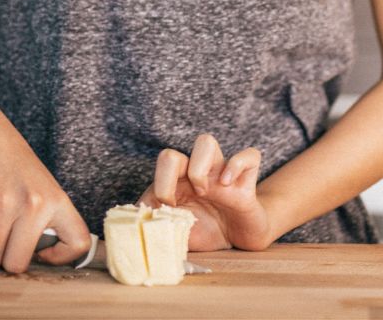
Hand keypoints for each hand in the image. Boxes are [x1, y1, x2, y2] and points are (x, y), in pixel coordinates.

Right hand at [0, 110, 90, 272]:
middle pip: (16, 264)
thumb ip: (48, 221)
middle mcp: (33, 203)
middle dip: (6, 260)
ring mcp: (2, 202)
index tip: (43, 252)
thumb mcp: (45, 188)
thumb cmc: (16, 167)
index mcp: (57, 200)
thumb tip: (44, 259)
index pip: (78, 243)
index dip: (61, 258)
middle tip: (5, 243)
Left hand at [140, 133, 270, 250]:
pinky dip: (238, 165)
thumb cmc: (204, 231)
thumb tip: (132, 229)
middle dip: (177, 172)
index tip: (169, 209)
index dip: (162, 183)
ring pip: (206, 141)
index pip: (163, 162)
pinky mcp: (247, 182)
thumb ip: (153, 228)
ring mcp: (221, 174)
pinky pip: (250, 155)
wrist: (237, 241)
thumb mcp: (173, 233)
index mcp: (178, 182)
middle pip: (171, 150)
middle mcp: (198, 172)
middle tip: (186, 198)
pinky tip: (231, 186)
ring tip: (206, 191)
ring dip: (200, 166)